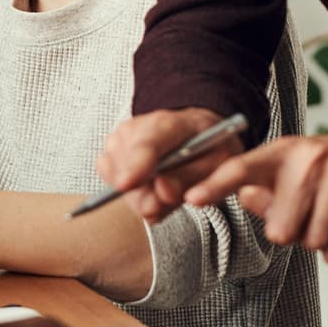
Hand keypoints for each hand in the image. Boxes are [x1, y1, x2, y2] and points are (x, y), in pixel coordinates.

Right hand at [95, 108, 244, 224]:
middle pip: (125, 166)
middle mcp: (137, 127)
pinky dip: (131, 192)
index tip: (126, 185)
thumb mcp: (216, 163)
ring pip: (116, 178)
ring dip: (139, 195)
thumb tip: (164, 192)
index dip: (135, 165)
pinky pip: (111, 181)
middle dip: (143, 195)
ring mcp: (120, 138)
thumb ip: (190, 179)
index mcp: (170, 124)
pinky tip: (150, 187)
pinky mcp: (111, 152)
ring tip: (165, 187)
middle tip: (166, 202)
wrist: (196, 131)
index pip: (147, 144)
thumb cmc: (209, 146)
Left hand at [185, 130, 327, 262]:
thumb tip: (245, 197)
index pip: (240, 170)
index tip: (191, 198)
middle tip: (304, 216)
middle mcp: (309, 156)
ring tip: (325, 218)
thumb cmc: (322, 170)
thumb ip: (259, 191)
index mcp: (280, 152)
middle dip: (291, 233)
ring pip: (312, 239)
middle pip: (281, 229)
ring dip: (317, 240)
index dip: (215, 186)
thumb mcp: (285, 173)